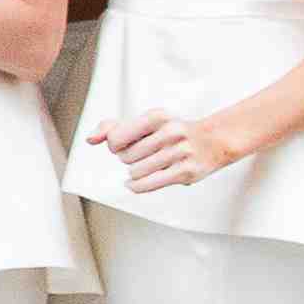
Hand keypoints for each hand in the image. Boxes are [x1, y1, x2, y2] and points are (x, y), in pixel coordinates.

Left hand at [88, 106, 247, 195]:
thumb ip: (114, 127)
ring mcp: (179, 153)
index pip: (116, 137)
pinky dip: (136, 186)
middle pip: (125, 157)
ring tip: (146, 166)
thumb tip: (90, 139)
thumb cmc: (173, 132)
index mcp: (157, 117)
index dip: (114, 145)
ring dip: (134, 173)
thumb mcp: (146, 122)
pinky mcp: (186, 173)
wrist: (214, 140)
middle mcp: (170, 132)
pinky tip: (135, 182)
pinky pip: (147, 185)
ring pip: (135, 172)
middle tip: (140, 155)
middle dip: (127, 159)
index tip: (123, 144)